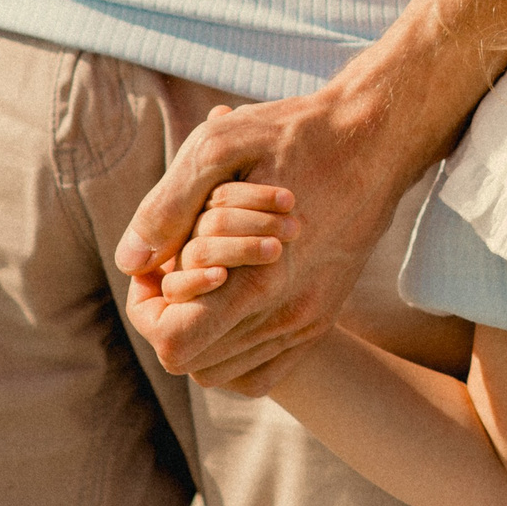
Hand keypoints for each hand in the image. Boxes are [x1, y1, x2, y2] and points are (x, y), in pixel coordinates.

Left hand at [119, 90, 411, 393]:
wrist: (377, 138)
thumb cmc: (295, 133)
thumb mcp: (219, 148)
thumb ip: (168, 208)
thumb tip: (130, 261)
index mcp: (260, 279)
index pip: (175, 344)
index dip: (148, 312)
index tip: (155, 268)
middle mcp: (289, 315)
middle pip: (194, 363)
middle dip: (170, 319)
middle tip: (174, 266)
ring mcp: (309, 322)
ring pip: (223, 371)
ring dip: (201, 332)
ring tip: (202, 276)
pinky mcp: (322, 319)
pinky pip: (261, 372)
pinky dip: (231, 350)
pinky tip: (227, 301)